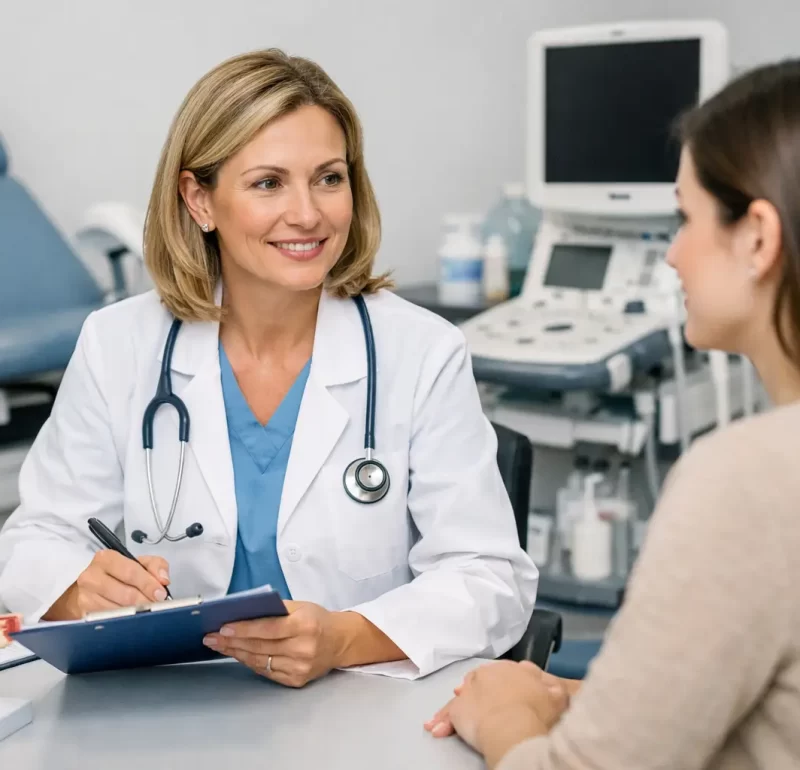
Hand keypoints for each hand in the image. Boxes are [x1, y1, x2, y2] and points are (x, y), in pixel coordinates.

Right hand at [44, 550, 170, 619]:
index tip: (160, 593)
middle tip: (158, 605)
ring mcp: (86, 598)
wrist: (86, 588)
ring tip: (147, 612)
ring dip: (136, 613)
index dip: (148, 584)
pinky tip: (133, 620)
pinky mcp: (84, 615)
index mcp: (106, 559)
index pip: (130, 572)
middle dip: (145, 601)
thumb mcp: (137, 562)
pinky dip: (124, 622)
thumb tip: (163, 579)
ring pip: (118, 610)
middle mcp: (92, 577)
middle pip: (125, 594)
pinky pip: (109, 621)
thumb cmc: (116, 574)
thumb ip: (155, 565)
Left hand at [202, 600, 344, 687]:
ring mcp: (299, 667)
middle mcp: (303, 648)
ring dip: (236, 653)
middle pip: (259, 646)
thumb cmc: (316, 619)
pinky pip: (266, 672)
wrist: (340, 641)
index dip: (243, 629)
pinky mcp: (296, 680)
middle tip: (211, 637)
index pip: (267, 628)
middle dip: (232, 642)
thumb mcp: (300, 606)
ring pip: (259, 661)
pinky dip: (250, 662)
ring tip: (219, 646)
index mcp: (304, 625)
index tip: (222, 628)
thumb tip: (243, 612)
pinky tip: (239, 655)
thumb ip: (274, 609)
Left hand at [424, 661, 569, 766]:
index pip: (502, 672)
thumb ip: (551, 686)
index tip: (499, 692)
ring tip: (448, 717)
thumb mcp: (556, 694)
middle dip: (478, 690)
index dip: (500, 684)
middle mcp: (486, 674)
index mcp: (509, 668)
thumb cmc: (537, 710)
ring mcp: (469, 690)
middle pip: (479, 680)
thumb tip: (551, 685)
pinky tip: (439, 729)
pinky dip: (444, 722)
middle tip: (478, 703)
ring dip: (456, 706)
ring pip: (461, 696)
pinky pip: (449, 715)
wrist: (514, 724)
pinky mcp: (458, 708)